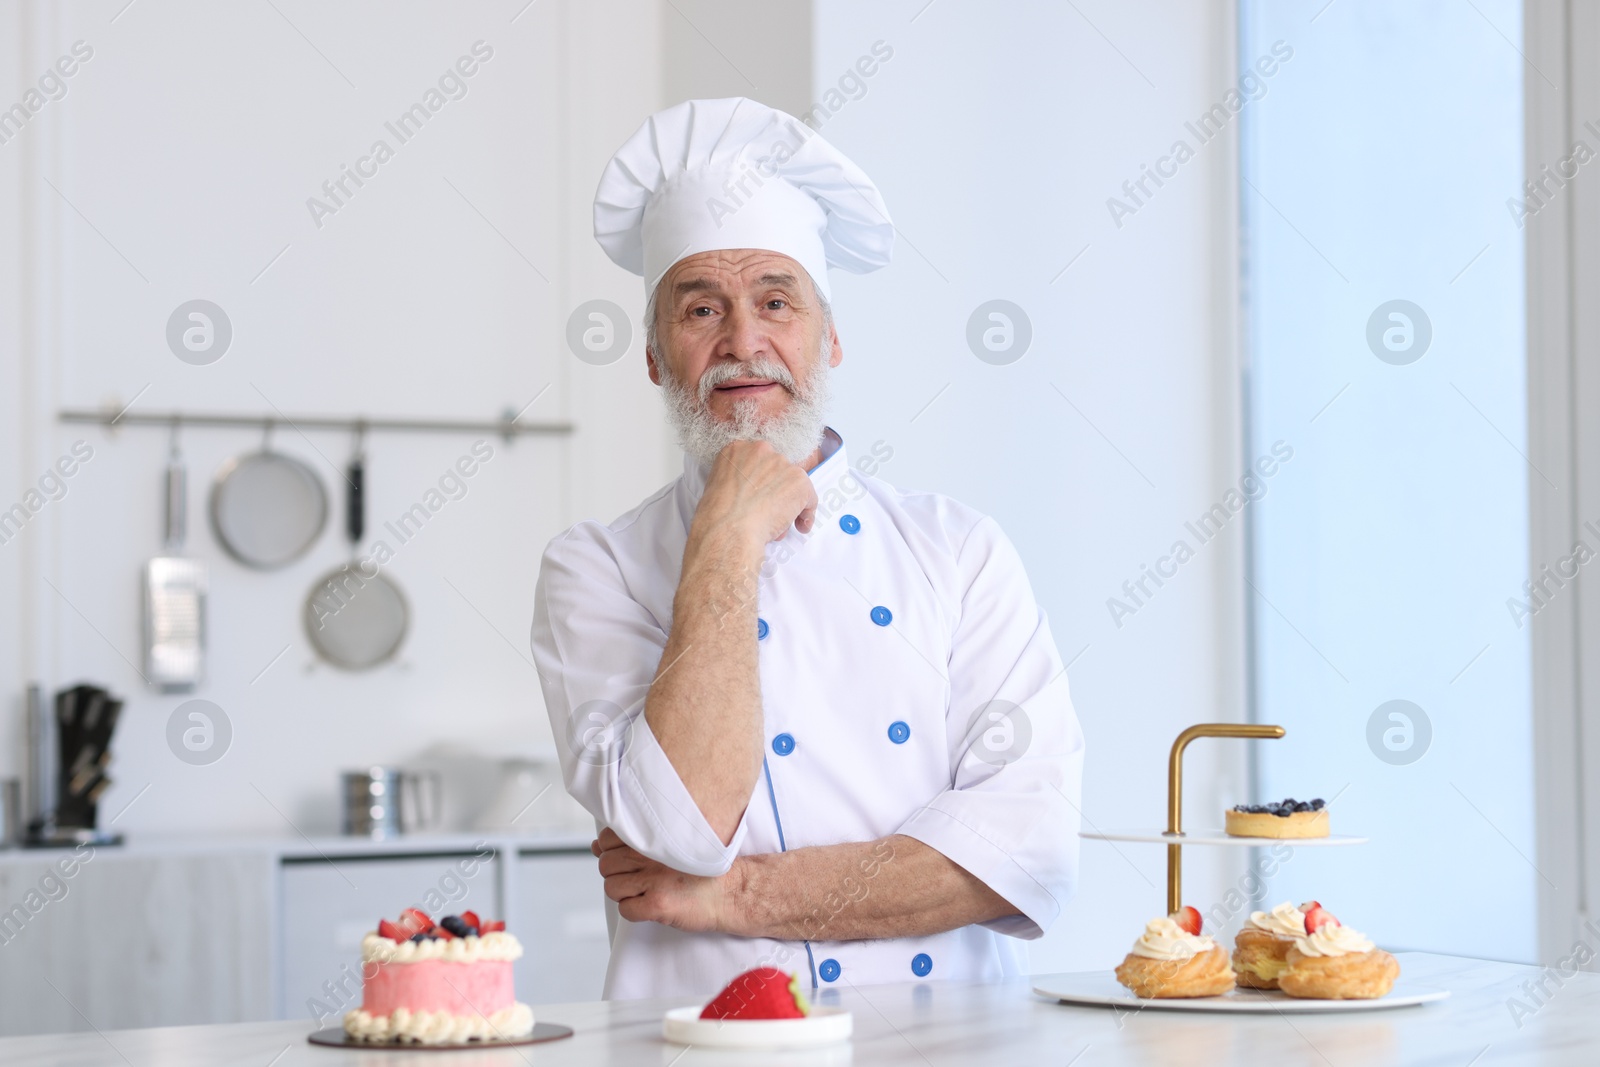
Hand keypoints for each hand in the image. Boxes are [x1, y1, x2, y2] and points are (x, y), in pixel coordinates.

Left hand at [591, 827, 742, 933]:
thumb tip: (596, 845)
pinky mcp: (657, 905)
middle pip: (606, 866)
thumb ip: (631, 842)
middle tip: (640, 879)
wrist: (731, 892)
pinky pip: (625, 910)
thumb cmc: (700, 869)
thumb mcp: (668, 846)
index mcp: (653, 836)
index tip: (629, 859)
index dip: (613, 852)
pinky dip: (634, 911)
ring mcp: (653, 880)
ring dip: (625, 894)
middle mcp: (650, 855)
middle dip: (617, 874)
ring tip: (647, 892)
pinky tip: (651, 906)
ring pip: (612, 888)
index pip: (607, 840)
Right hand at [692, 439, 818, 549]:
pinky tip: (799, 526)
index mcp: (737, 449)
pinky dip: (807, 513)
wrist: (729, 529)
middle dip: (775, 491)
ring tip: (778, 524)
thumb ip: (736, 480)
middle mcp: (761, 450)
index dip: (762, 480)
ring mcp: (782, 464)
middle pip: (777, 471)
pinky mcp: (799, 481)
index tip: (761, 493)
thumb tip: (749, 492)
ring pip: (793, 486)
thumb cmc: (717, 516)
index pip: (758, 460)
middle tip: (768, 511)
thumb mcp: (716, 486)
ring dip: (789, 504)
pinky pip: (810, 498)